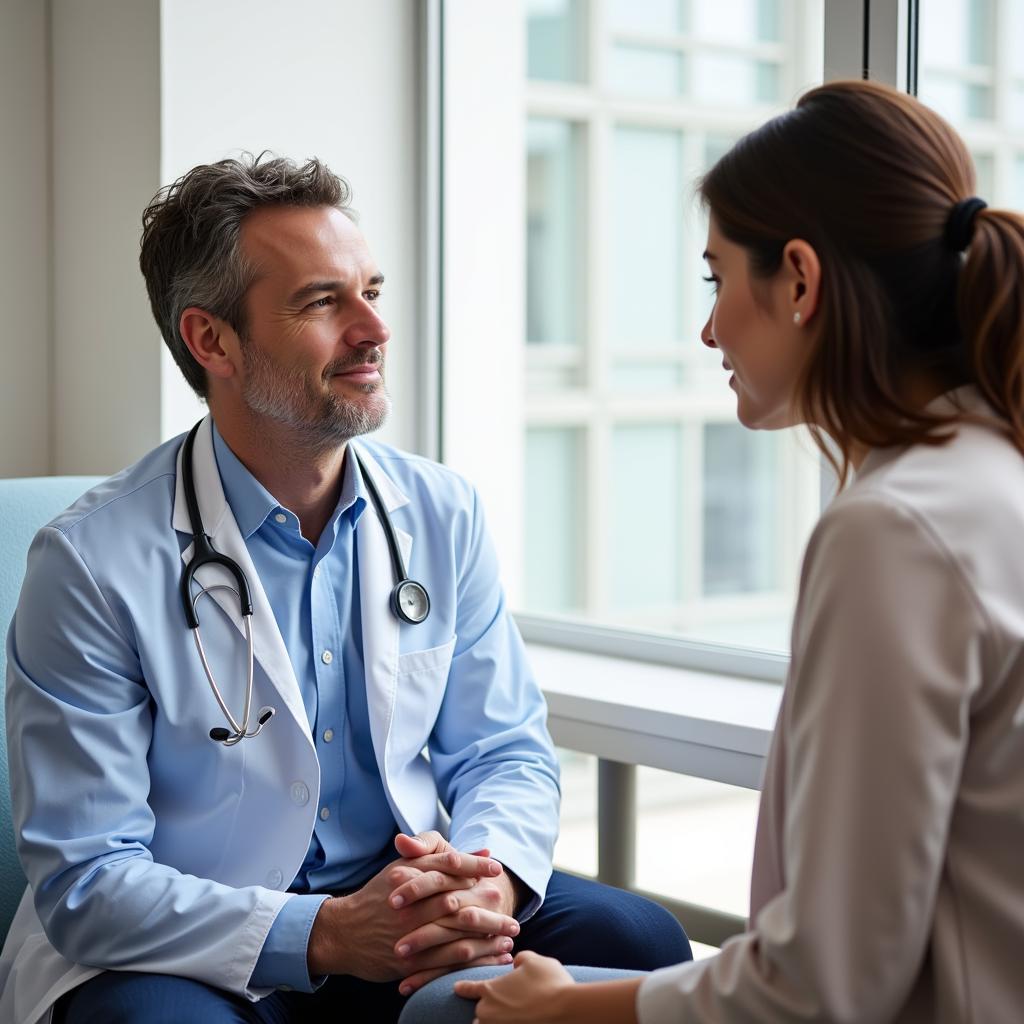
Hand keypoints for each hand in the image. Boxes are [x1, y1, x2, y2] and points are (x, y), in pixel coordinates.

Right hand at [307, 842, 512, 982]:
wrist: (344, 930)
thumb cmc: (381, 895)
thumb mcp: (404, 866)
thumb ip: (441, 855)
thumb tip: (483, 849)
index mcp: (410, 875)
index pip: (450, 865)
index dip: (476, 865)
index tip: (497, 868)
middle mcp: (411, 903)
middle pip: (459, 903)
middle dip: (489, 910)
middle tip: (513, 914)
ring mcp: (409, 933)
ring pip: (455, 935)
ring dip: (486, 939)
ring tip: (508, 940)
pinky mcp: (408, 960)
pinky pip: (445, 962)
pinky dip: (471, 962)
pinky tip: (491, 961)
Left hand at [455, 950, 575, 1022]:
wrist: (566, 1010)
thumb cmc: (549, 982)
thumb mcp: (534, 960)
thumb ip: (520, 959)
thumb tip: (517, 965)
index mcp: (490, 990)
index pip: (469, 988)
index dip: (463, 988)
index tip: (457, 988)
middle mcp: (488, 1012)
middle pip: (480, 1012)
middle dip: (488, 1008)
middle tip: (505, 1004)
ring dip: (493, 1021)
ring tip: (509, 1015)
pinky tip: (519, 1020)